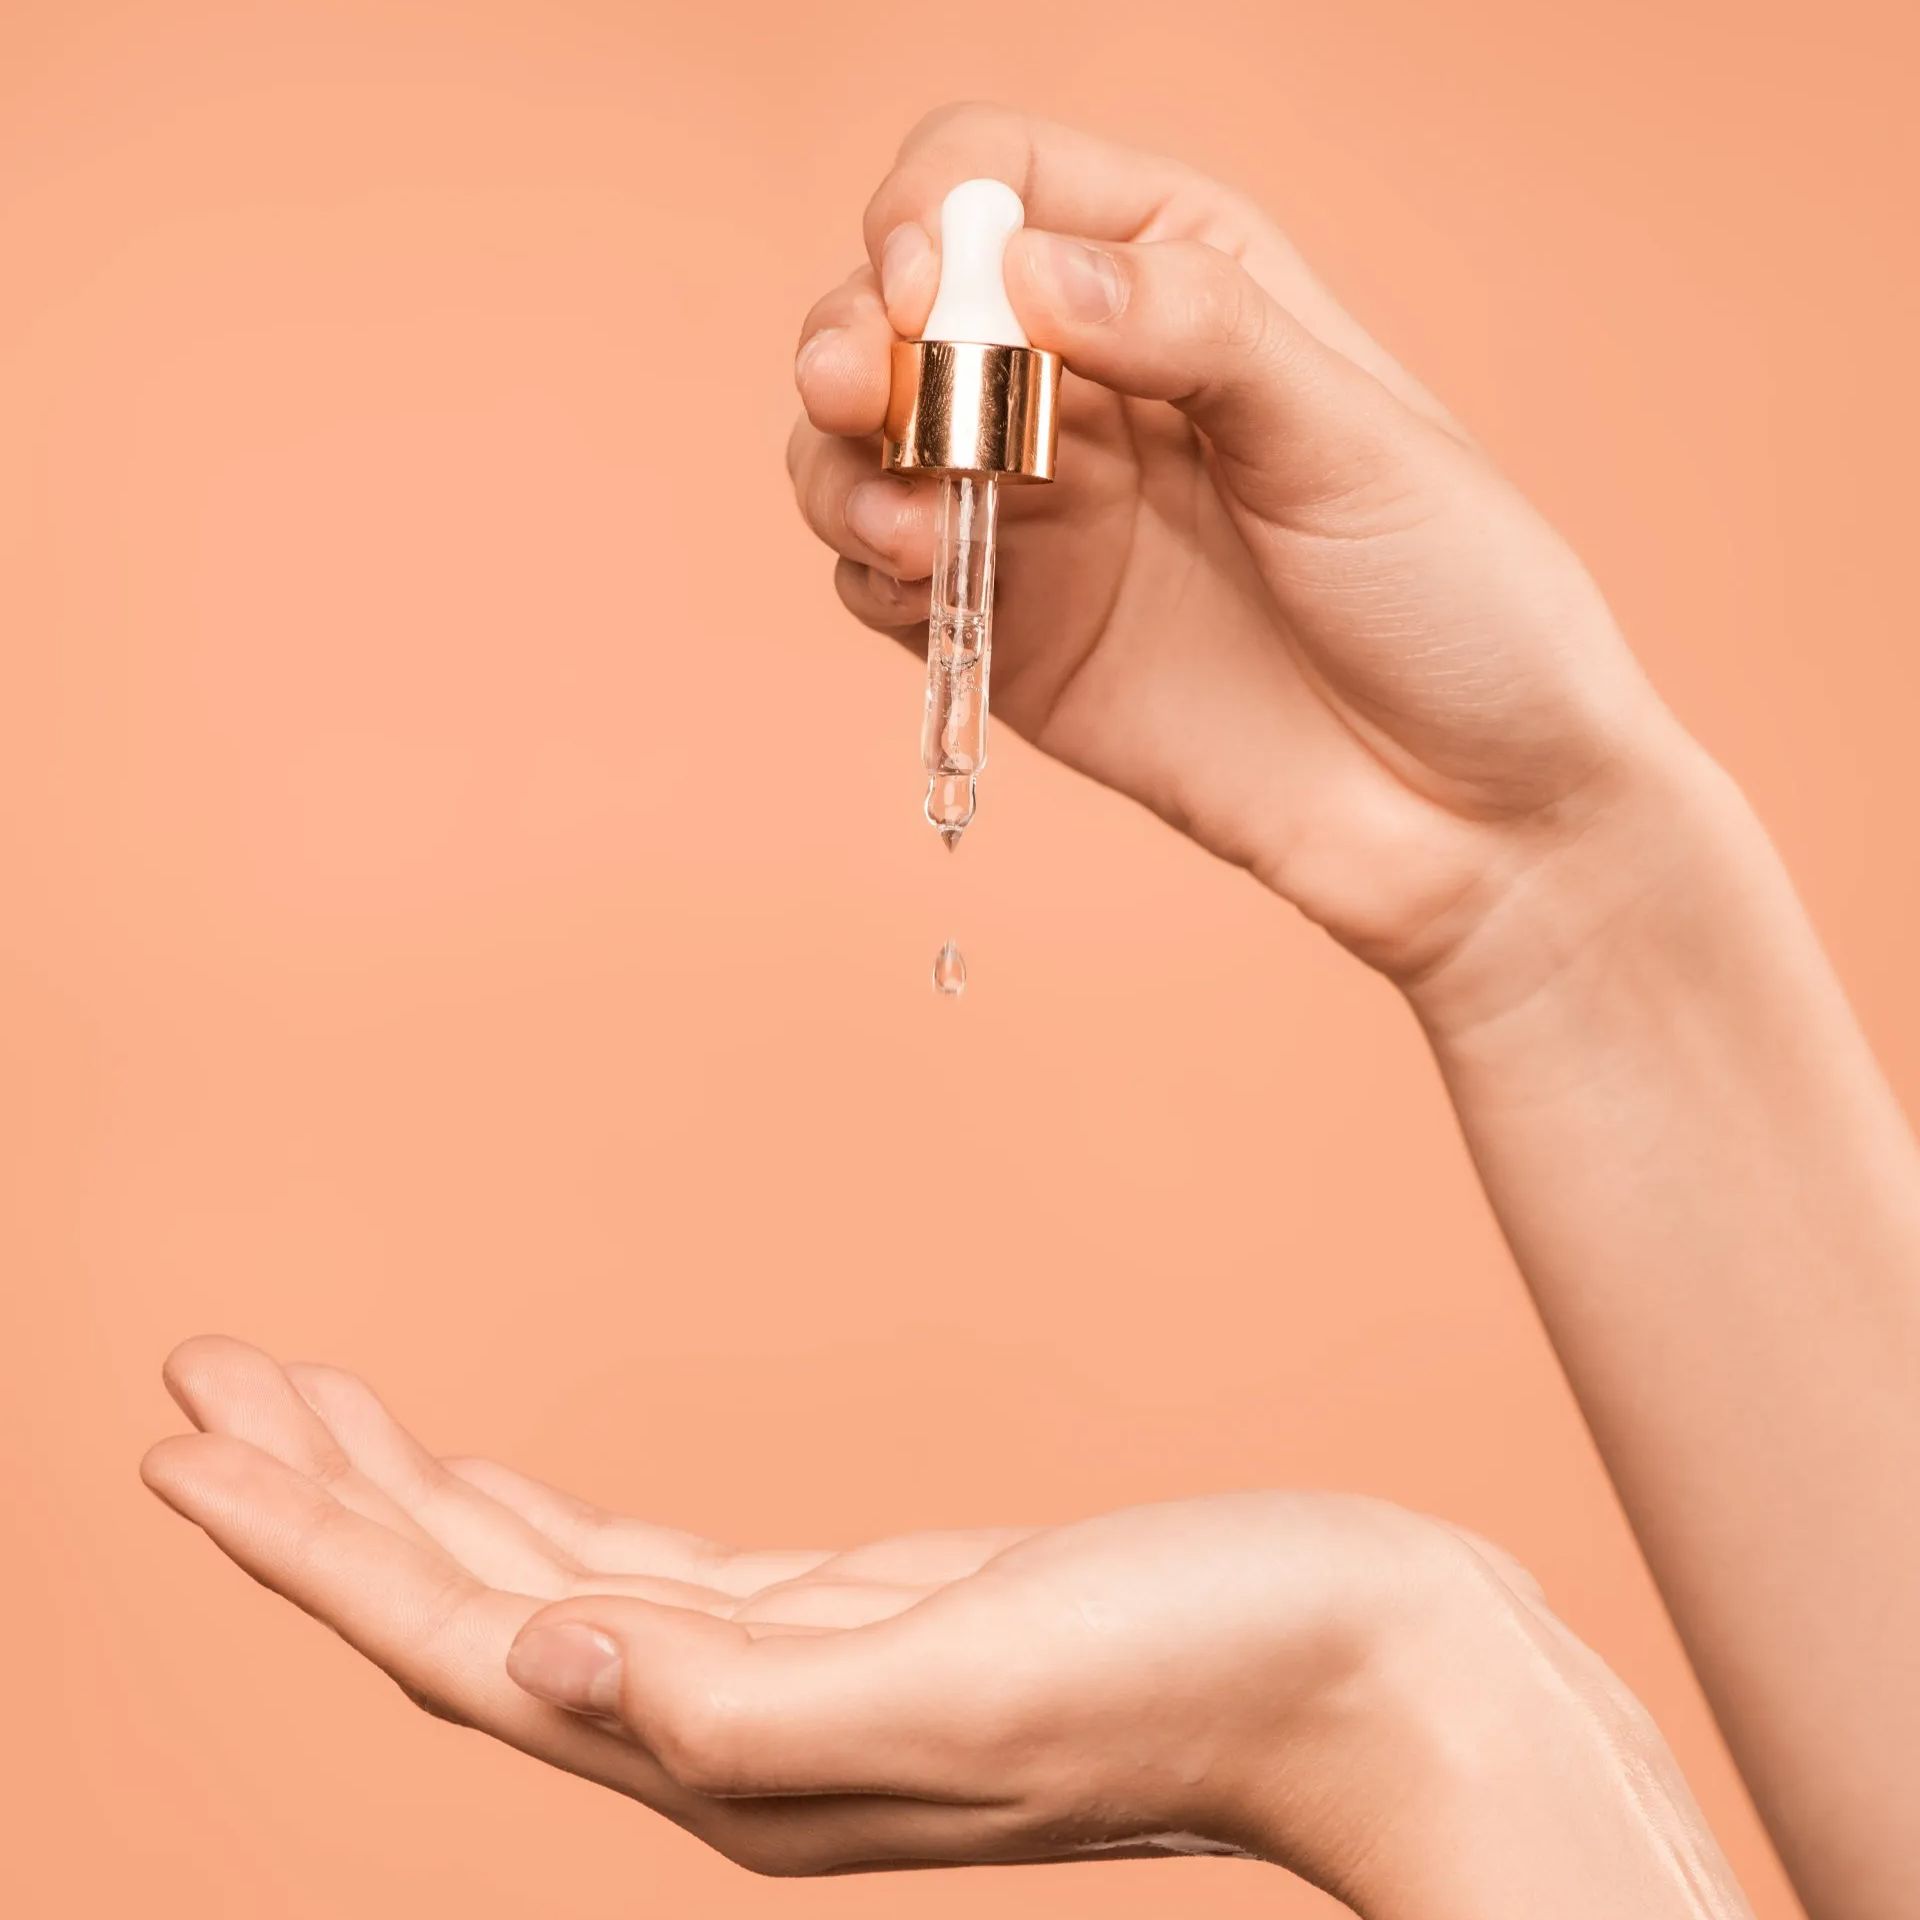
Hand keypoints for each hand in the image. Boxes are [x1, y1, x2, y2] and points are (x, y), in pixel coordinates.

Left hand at [143, 1338, 1750, 1916]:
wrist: (1359, 1664)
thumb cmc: (1190, 1671)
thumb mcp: (963, 1689)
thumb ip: (738, 1706)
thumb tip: (538, 1666)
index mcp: (728, 1757)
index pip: (453, 1643)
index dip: (310, 1545)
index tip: (186, 1437)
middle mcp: (729, 1732)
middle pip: (467, 1608)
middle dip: (327, 1498)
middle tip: (206, 1380)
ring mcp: (788, 1679)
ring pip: (540, 1583)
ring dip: (414, 1498)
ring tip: (306, 1408)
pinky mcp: (852, 1620)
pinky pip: (638, 1570)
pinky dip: (539, 1521)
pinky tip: (497, 1497)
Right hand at [789, 105, 1707, 1013]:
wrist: (1471, 816)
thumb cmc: (1455, 603)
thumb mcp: (1352, 435)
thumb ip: (1191, 327)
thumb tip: (1021, 268)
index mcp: (1181, 275)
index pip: (997, 180)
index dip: (932, 213)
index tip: (926, 291)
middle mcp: (1090, 382)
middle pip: (896, 310)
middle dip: (854, 338)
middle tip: (861, 393)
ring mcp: (1040, 514)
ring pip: (861, 446)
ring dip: (840, 463)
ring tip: (903, 521)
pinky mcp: (1012, 634)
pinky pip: (882, 579)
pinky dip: (865, 566)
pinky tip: (912, 577)